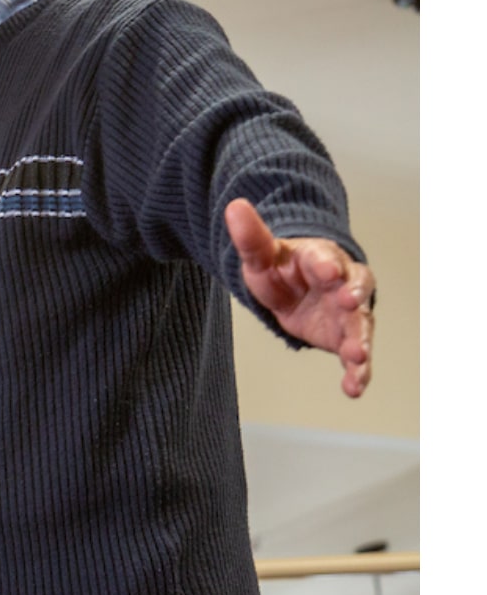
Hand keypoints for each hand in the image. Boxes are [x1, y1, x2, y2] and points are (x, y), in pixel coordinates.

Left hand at [225, 198, 374, 397]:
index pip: (324, 257)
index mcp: (319, 258)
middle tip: (348, 303)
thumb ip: (251, 237)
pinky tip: (354, 387)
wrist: (297, 288)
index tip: (326, 270)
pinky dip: (358, 371)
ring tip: (357, 356)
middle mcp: (342, 283)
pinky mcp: (346, 337)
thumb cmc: (281, 269)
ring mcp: (348, 312)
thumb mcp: (261, 256)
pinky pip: (356, 354)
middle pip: (353, 288)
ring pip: (360, 323)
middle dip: (353, 295)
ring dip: (360, 339)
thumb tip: (233, 206)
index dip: (326, 263)